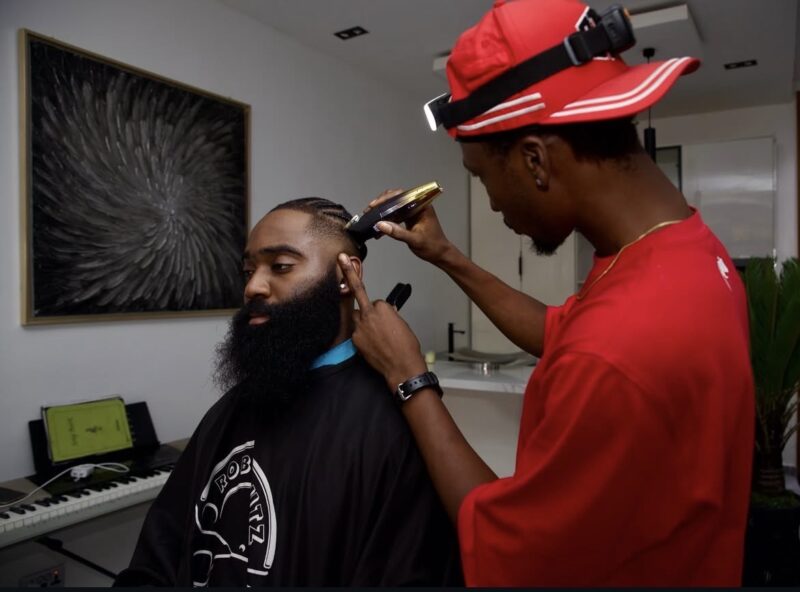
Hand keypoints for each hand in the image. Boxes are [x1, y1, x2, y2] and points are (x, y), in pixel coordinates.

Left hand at [338, 253, 427, 389]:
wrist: (402, 366)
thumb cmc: (407, 346)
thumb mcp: (402, 324)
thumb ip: (390, 315)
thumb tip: (385, 316)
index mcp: (383, 308)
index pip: (377, 301)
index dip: (382, 309)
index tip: (365, 289)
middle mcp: (369, 315)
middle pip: (360, 302)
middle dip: (361, 299)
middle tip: (341, 259)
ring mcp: (360, 328)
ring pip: (356, 317)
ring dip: (361, 321)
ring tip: (374, 333)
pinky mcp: (356, 340)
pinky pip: (355, 333)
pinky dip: (362, 336)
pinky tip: (372, 345)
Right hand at [363, 189, 453, 264]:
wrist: (440, 254)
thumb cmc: (432, 246)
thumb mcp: (414, 240)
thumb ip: (397, 232)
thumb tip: (380, 224)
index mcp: (421, 206)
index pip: (401, 195)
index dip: (385, 198)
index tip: (374, 205)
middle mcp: (417, 205)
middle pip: (396, 198)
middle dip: (381, 203)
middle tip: (369, 210)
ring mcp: (414, 211)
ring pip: (395, 206)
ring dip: (382, 211)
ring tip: (370, 217)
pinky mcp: (410, 218)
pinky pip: (396, 214)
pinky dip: (387, 220)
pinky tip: (379, 228)